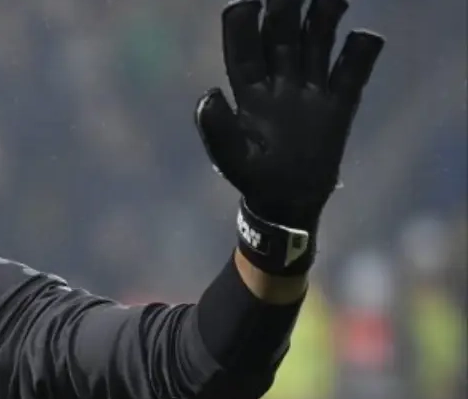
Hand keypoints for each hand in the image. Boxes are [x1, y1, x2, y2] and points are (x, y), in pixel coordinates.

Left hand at [196, 0, 383, 230]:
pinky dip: (361, 53)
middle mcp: (279, 82)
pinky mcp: (338, 104)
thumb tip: (208, 94)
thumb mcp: (231, 159)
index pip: (242, 49)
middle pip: (281, 34)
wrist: (288, 203)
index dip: (243, 23)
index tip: (248, 1)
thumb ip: (217, 129)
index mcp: (248, 91)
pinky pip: (352, 72)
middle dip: (287, 6)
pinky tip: (365, 38)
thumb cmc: (255, 180)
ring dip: (324, 16)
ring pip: (317, 42)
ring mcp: (310, 90)